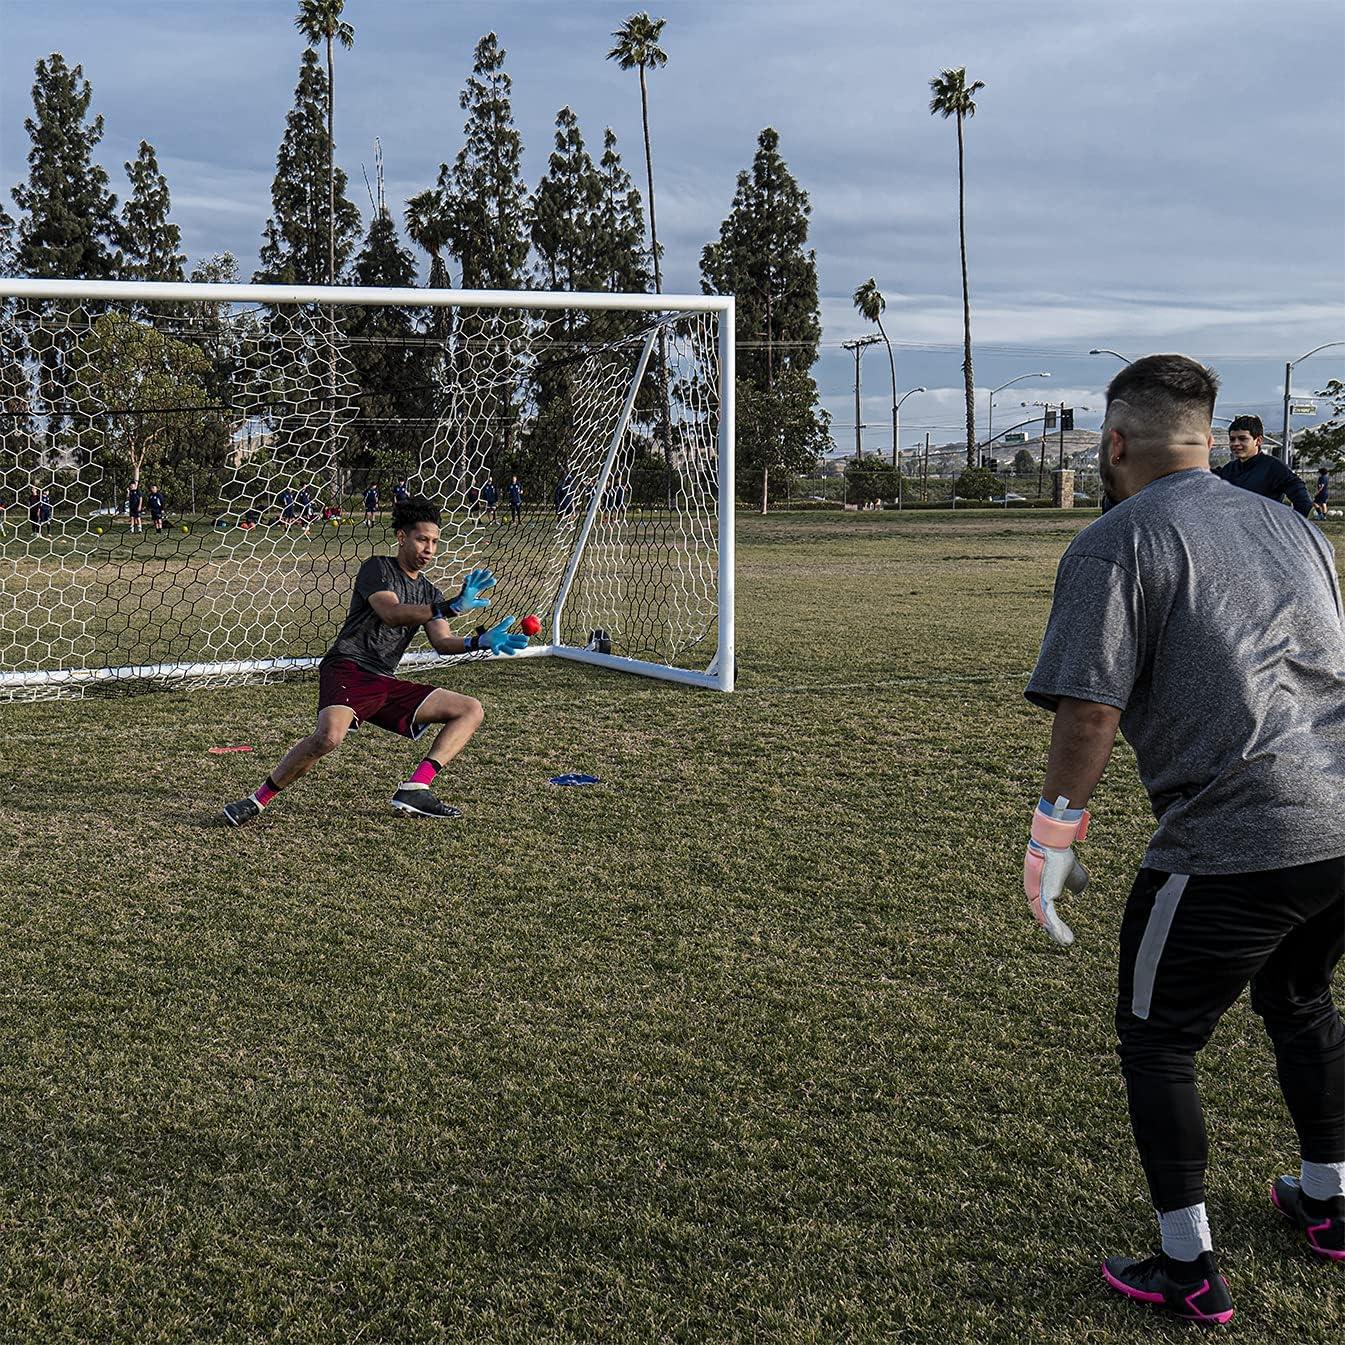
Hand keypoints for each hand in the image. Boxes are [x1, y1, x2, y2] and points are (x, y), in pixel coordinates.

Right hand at [447, 567, 495, 614]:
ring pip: (470, 580)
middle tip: (489, 572)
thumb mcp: (474, 604)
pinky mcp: (462, 591)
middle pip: (478, 580)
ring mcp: (466, 588)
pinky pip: (464, 586)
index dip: (488, 582)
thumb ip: (481, 602)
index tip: (494, 580)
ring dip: (474, 575)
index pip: (482, 585)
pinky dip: (466, 582)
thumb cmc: (465, 603)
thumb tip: (489, 602)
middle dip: (483, 576)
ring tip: (479, 571)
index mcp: (475, 589)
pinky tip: (468, 578)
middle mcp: (471, 587)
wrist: (455, 607)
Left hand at [482, 616, 527, 656]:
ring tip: (513, 652)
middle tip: (524, 645)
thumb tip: (513, 617)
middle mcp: (505, 643)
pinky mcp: (493, 647)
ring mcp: (500, 646)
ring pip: (507, 649)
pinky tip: (497, 652)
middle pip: (515, 645)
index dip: (522, 639)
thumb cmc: (492, 634)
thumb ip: (506, 623)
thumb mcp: (500, 627)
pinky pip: (495, 650)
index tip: (527, 638)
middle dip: (519, 645)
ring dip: (510, 650)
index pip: (517, 639)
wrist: (483, 639)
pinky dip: (496, 651)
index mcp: (508, 638)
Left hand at [1023, 798, 1089, 945]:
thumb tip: (1080, 893)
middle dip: (1054, 930)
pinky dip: (1056, 927)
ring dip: (1057, 931)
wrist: (1054, 846)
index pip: (1044, 909)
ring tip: (1067, 942)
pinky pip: (1048, 914)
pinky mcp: (1041, 895)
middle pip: (1043, 916)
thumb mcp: (1072, 874)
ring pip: (1046, 918)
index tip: (1060, 931)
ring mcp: (1037, 895)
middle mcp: (1035, 894)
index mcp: (1041, 890)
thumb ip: (1076, 883)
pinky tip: (1063, 937)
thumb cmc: (1061, 857)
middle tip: (1065, 941)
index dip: (1052, 921)